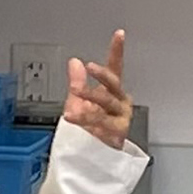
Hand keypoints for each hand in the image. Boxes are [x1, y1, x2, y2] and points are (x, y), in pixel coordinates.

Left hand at [64, 32, 132, 149]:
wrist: (95, 158)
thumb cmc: (90, 130)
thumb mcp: (78, 101)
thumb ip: (77, 81)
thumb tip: (74, 63)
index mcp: (113, 93)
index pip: (116, 68)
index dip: (117, 51)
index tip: (120, 35)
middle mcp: (120, 103)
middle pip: (113, 84)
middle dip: (101, 75)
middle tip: (88, 67)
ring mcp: (120, 118)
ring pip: (106, 102)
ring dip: (89, 95)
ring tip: (75, 92)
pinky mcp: (116, 133)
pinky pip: (100, 122)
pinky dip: (84, 118)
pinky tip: (72, 115)